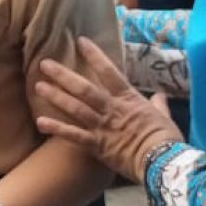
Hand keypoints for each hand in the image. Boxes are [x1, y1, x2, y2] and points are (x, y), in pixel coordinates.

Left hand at [35, 36, 182, 181]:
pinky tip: (40, 121)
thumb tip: (160, 94)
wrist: (164, 163)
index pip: (109, 72)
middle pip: (83, 88)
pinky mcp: (97, 145)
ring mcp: (102, 126)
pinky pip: (73, 135)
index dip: (94, 56)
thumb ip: (159, 104)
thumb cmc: (167, 140)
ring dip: (55, 96)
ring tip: (38, 86)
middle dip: (63, 75)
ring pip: (74, 108)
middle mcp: (111, 109)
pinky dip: (57, 128)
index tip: (80, 42)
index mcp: (128, 99)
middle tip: (44, 64)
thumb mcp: (165, 117)